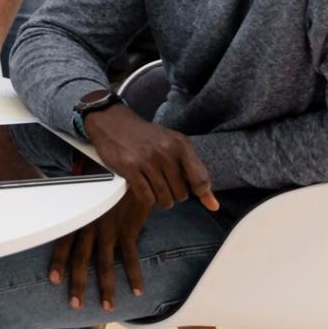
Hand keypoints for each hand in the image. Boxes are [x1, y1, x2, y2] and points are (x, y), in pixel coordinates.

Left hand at [48, 185, 151, 310]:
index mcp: (79, 216)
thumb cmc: (106, 177)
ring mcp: (110, 230)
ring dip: (106, 287)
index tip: (54, 280)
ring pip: (104, 264)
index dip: (59, 262)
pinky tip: (137, 291)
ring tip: (107, 306)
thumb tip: (67, 211)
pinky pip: (131, 257)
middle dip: (78, 284)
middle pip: (81, 259)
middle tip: (75, 305)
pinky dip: (134, 275)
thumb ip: (78, 204)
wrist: (128, 168)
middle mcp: (91, 226)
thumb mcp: (86, 189)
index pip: (64, 242)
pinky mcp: (128, 230)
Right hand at [84, 103, 219, 211]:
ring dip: (160, 199)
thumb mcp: (174, 146)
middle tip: (165, 183)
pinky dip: (146, 198)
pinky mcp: (130, 168)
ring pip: (164, 199)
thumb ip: (194, 173)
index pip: (201, 179)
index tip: (193, 192)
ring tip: (154, 187)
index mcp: (181, 145)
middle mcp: (166, 152)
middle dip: (174, 194)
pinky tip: (143, 188)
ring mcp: (147, 160)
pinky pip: (146, 197)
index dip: (200, 192)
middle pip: (181, 194)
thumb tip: (214, 206)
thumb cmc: (147, 137)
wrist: (114, 122)